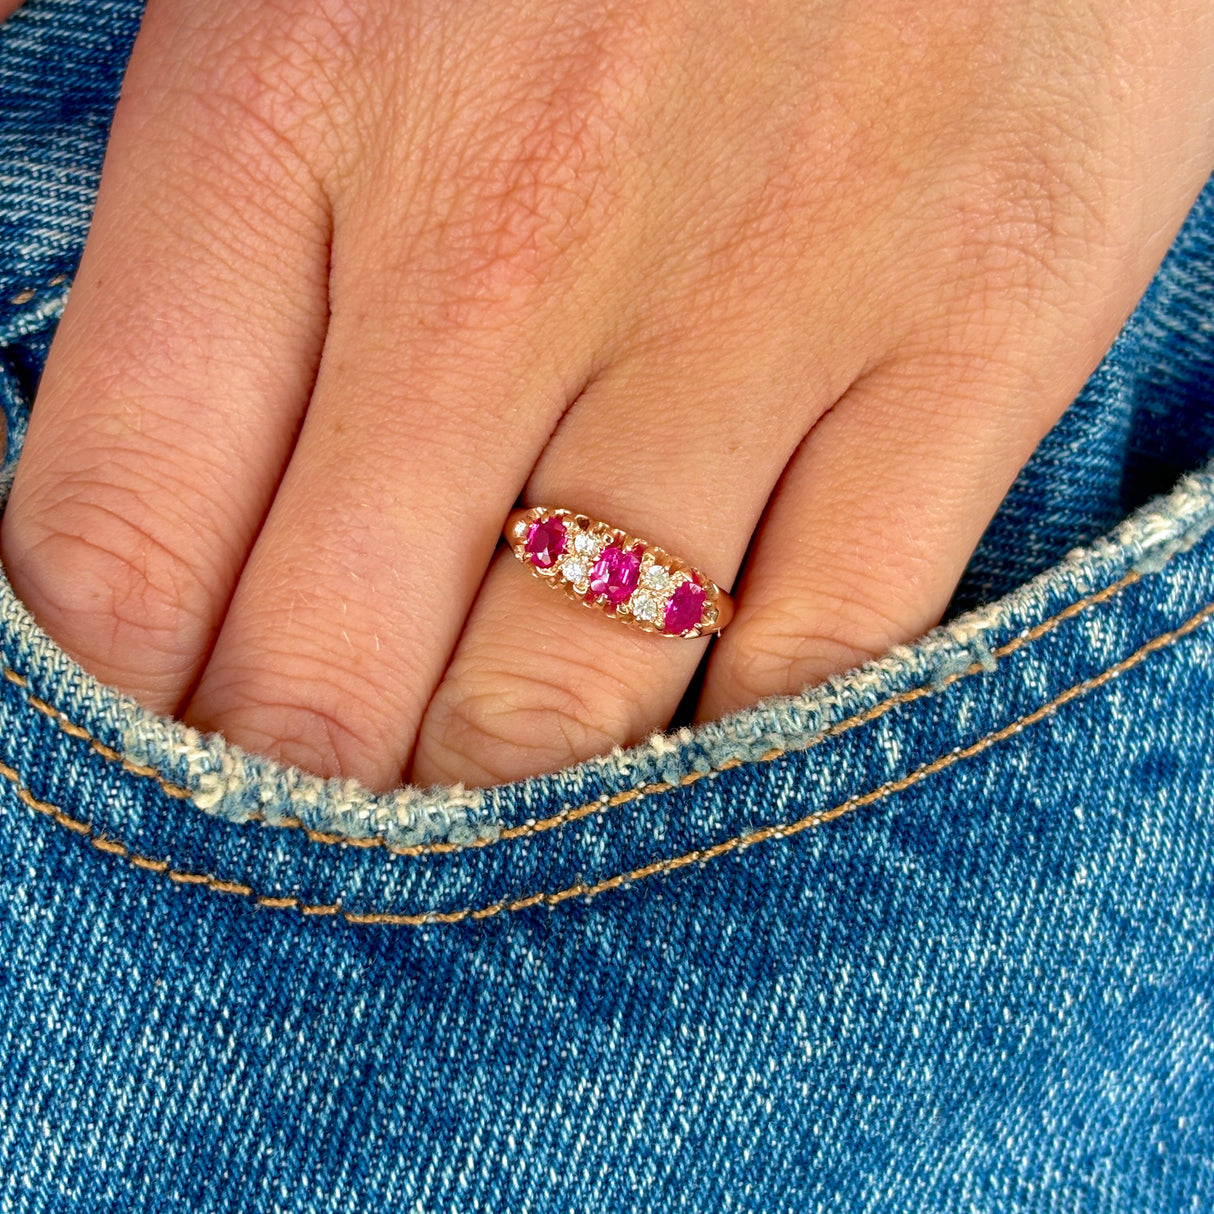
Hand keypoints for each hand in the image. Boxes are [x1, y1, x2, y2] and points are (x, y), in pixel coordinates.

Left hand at [2, 0, 1210, 788]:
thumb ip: (226, 243)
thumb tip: (123, 494)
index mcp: (300, 108)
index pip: (120, 538)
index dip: (111, 715)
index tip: (149, 777)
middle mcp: (517, 236)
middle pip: (328, 666)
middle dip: (298, 801)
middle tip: (310, 851)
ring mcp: (762, 301)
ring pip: (566, 699)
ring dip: (495, 815)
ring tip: (477, 836)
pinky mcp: (972, 338)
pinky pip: (816, 653)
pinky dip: (730, 754)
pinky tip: (684, 763)